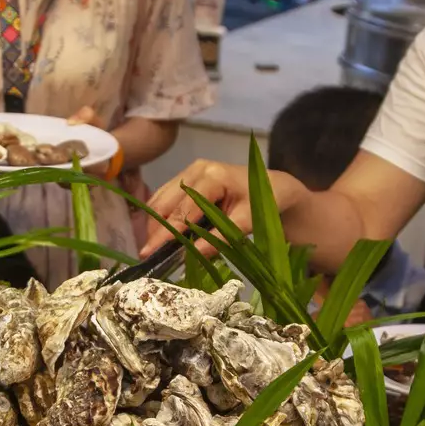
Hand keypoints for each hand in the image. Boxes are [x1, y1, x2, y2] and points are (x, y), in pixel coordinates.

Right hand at [140, 158, 305, 255]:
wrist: (276, 187)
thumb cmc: (265, 202)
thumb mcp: (248, 221)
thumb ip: (222, 237)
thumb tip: (194, 254)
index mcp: (212, 176)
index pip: (182, 209)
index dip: (166, 233)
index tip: (150, 253)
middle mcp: (196, 170)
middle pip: (165, 202)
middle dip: (155, 230)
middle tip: (148, 256)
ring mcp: (190, 172)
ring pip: (161, 199)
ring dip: (155, 224)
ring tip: (154, 248)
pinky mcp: (188, 178)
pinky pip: (167, 197)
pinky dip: (162, 216)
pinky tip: (162, 234)